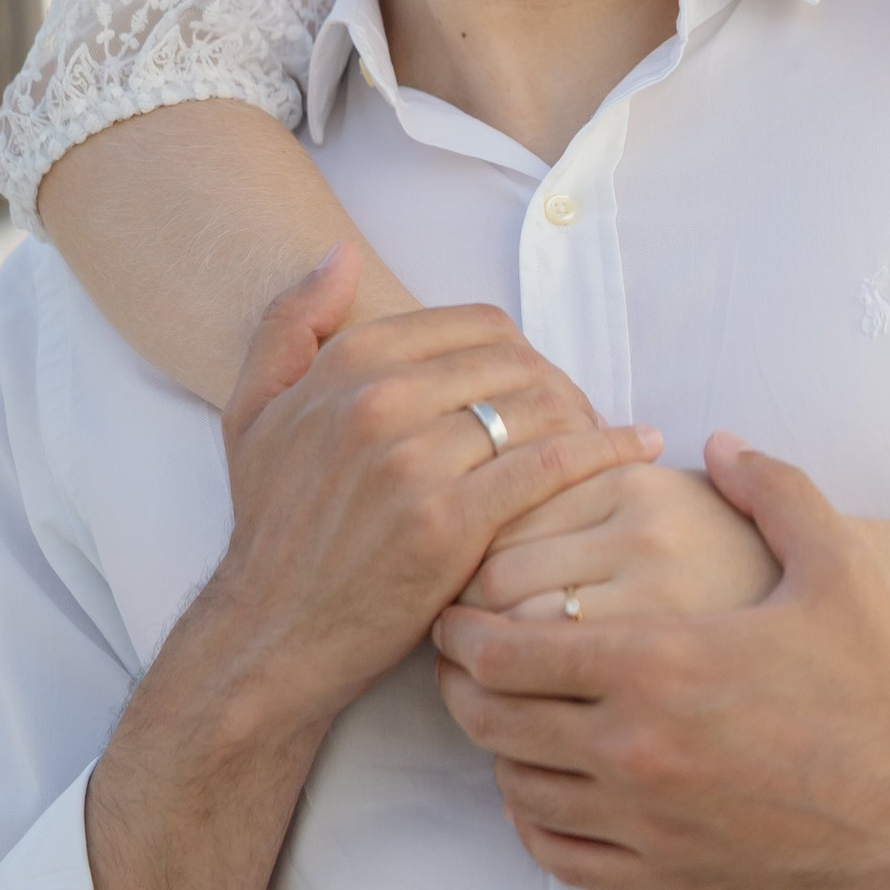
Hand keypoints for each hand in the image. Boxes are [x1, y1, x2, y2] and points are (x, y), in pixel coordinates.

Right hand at [203, 246, 659, 741]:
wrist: (271, 634)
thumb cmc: (270, 526)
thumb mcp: (254, 412)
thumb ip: (291, 324)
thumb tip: (342, 255)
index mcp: (346, 364)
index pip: (476, 324)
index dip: (522, 350)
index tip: (538, 384)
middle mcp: (378, 402)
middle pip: (516, 362)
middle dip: (559, 384)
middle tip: (582, 417)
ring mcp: (414, 463)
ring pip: (537, 407)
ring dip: (585, 417)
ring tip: (607, 438)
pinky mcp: (449, 524)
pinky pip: (548, 466)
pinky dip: (602, 451)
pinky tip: (636, 451)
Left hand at [431, 433, 889, 889]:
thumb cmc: (876, 682)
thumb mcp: (834, 567)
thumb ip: (773, 490)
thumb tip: (723, 442)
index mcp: (659, 660)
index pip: (504, 649)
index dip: (464, 630)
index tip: (459, 613)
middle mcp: (635, 746)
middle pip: (490, 719)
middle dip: (463, 686)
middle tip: (466, 663)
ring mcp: (645, 819)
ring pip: (515, 787)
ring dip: (499, 750)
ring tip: (510, 718)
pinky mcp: (662, 875)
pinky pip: (556, 853)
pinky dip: (534, 819)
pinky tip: (549, 788)